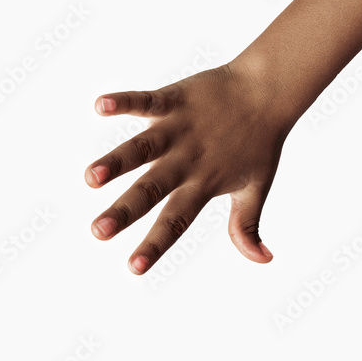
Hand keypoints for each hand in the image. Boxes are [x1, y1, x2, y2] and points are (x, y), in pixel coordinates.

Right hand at [85, 61, 291, 274]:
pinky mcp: (176, 100)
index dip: (156, 244)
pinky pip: (147, 101)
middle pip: (151, 188)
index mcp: (204, 183)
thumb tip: (262, 259)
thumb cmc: (261, 143)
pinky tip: (100, 105)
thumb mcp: (257, 188)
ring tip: (92, 177)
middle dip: (124, 211)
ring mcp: (180, 129)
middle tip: (98, 231)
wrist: (269, 93)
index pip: (176, 220)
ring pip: (143, 147)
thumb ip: (248, 225)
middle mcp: (187, 160)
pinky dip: (124, 102)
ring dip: (117, 161)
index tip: (133, 268)